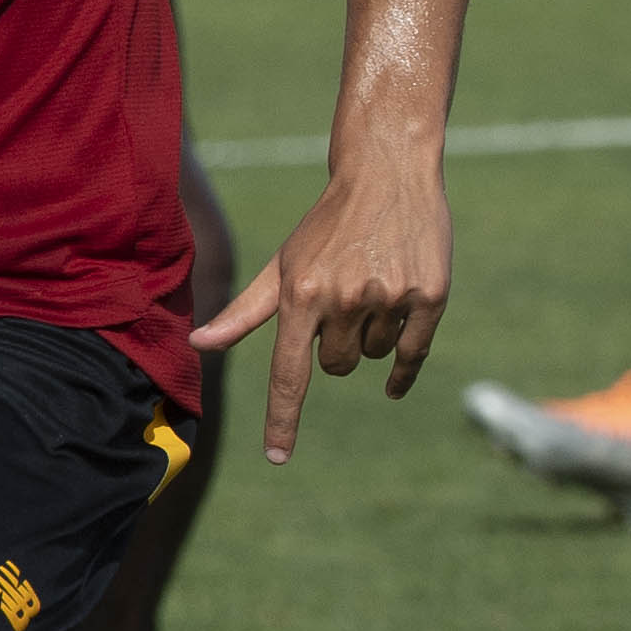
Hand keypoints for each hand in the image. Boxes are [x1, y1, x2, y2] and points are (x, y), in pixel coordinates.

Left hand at [192, 162, 452, 461]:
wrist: (387, 173)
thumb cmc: (326, 225)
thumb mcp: (282, 263)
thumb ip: (245, 311)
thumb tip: (200, 343)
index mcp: (301, 293)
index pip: (288, 372)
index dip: (282, 418)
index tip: (278, 457)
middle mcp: (345, 298)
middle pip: (335, 367)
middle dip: (334, 346)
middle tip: (342, 298)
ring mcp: (390, 296)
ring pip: (372, 357)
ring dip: (369, 335)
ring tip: (371, 285)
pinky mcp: (430, 295)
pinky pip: (412, 354)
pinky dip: (402, 368)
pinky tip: (394, 373)